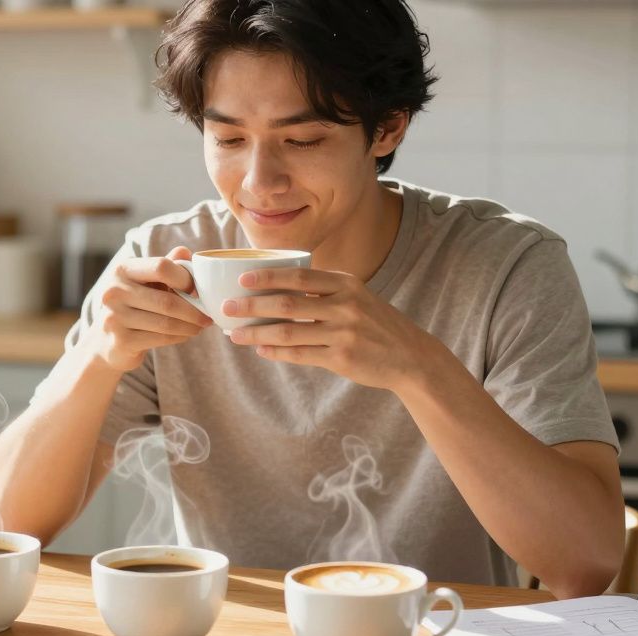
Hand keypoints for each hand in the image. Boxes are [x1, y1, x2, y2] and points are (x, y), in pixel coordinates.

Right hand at [84, 246, 212, 372]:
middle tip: (209, 314)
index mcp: (123, 270)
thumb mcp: (146, 281)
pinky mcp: (121, 341)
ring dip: (190, 325)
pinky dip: (180, 337)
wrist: (107, 341)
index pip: (161, 267)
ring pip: (166, 323)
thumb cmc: (134, 305)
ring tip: (202, 325)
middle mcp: (114, 291)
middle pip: (167, 301)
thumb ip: (165, 266)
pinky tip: (188, 334)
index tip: (198, 289)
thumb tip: (185, 251)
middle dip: (194, 310)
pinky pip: (161, 338)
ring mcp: (115, 317)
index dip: (186, 278)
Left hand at [223, 268, 439, 391]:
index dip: (267, 277)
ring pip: (289, 332)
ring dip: (257, 333)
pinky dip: (277, 352)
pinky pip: (301, 354)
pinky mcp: (342, 358)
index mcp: (346, 283)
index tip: (242, 279)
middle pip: (288, 303)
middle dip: (252, 306)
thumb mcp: (356, 297)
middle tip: (227, 308)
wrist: (410, 356)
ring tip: (235, 335)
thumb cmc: (375, 324)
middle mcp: (345, 305)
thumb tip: (277, 291)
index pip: (298, 275)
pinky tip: (261, 350)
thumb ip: (323, 291)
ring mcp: (344, 332)